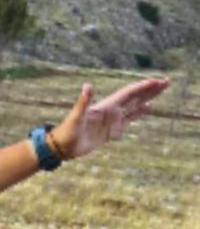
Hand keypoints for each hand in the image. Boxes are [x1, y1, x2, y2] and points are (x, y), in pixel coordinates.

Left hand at [53, 77, 169, 159]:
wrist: (61, 147)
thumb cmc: (67, 132)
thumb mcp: (76, 117)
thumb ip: (83, 102)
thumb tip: (87, 86)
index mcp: (106, 107)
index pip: (128, 94)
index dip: (143, 87)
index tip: (157, 82)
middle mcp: (111, 111)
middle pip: (135, 97)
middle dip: (150, 89)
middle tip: (167, 81)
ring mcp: (111, 121)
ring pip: (134, 107)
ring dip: (147, 98)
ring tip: (161, 91)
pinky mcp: (111, 131)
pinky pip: (128, 120)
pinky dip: (139, 113)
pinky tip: (147, 109)